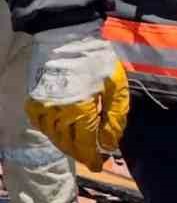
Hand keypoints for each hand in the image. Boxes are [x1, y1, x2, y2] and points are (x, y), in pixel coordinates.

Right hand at [25, 24, 128, 170]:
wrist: (68, 38)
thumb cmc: (97, 59)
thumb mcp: (116, 85)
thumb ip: (116, 115)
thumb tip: (111, 142)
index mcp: (80, 110)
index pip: (85, 144)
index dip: (93, 157)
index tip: (100, 164)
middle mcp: (57, 113)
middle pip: (68, 144)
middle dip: (81, 153)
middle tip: (93, 157)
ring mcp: (42, 108)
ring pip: (54, 138)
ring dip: (67, 145)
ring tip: (81, 146)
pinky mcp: (34, 101)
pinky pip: (41, 126)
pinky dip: (52, 132)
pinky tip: (63, 131)